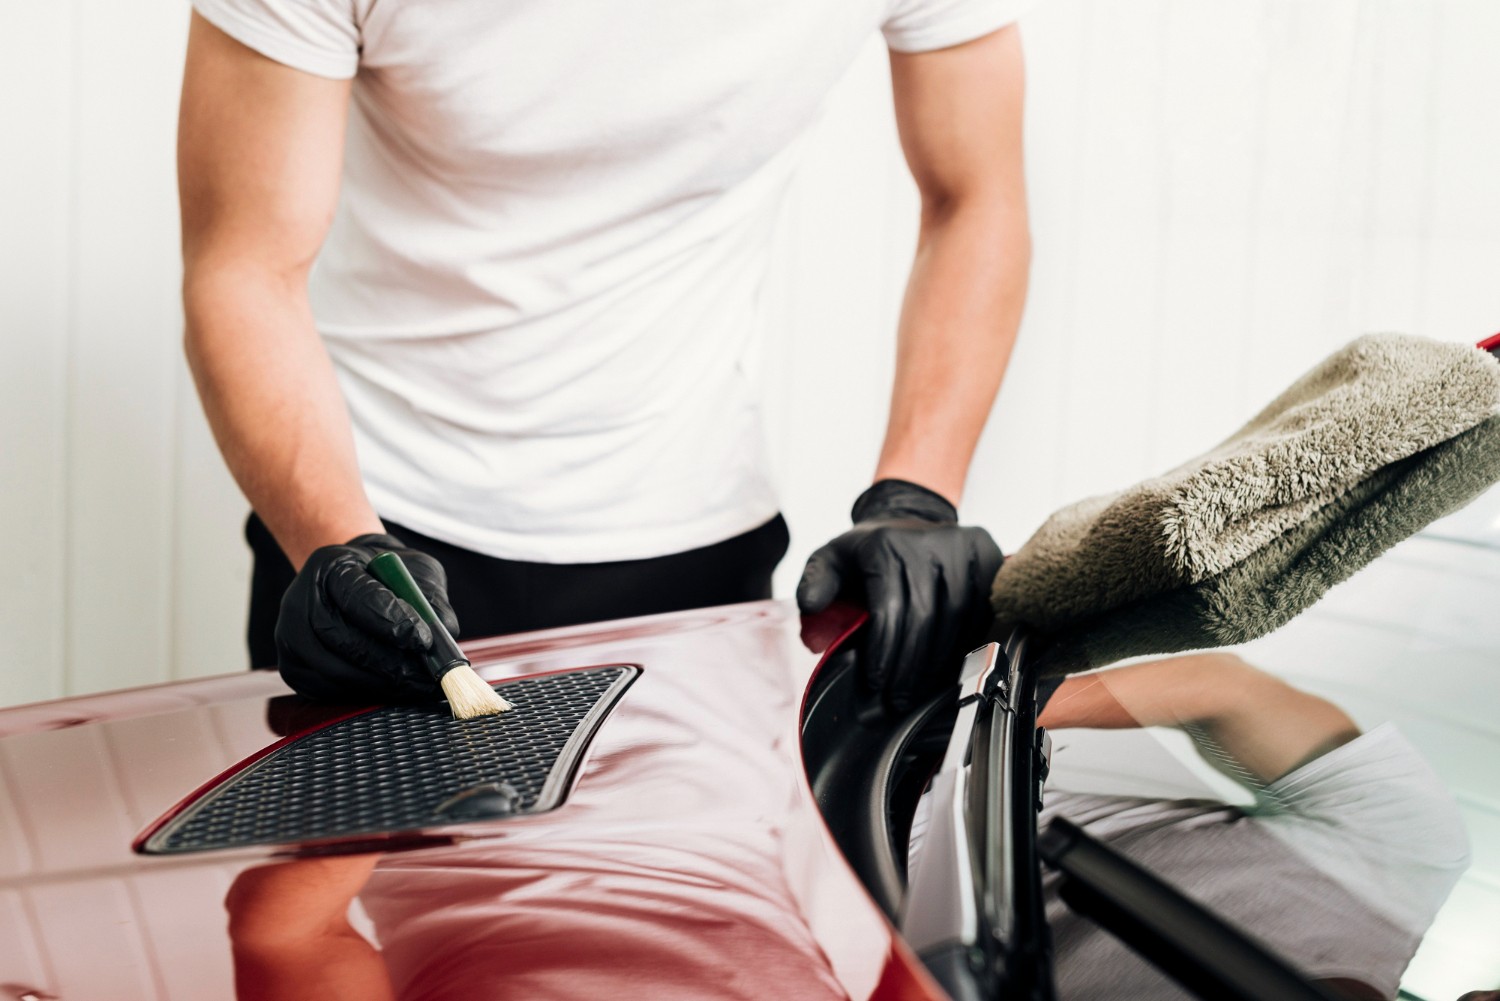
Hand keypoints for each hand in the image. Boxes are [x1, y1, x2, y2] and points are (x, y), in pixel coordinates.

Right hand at [275, 533, 460, 703]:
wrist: (355, 579)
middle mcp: (301, 599)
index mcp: (332, 565)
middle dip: (388, 663)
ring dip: (379, 684)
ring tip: (416, 687)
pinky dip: (361, 695)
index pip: (357, 595)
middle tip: (425, 676)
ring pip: (332, 670)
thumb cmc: (389, 576)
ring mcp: (290, 635)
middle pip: (340, 638)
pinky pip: (326, 691)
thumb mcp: (415, 571)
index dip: (391, 621)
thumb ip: (430, 600)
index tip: (424, 640)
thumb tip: (444, 638)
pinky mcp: (292, 666)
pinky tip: (391, 691)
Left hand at [797, 480, 1002, 713]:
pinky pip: (981, 607)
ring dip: (939, 660)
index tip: (876, 682)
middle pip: (925, 617)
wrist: (907, 519)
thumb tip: (810, 604)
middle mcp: (927, 540)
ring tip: (921, 687)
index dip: (884, 652)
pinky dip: (966, 640)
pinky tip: (948, 663)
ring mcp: (961, 545)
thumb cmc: (868, 549)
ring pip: (956, 616)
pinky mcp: (986, 552)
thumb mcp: (831, 558)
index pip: (889, 610)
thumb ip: (815, 581)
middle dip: (910, 665)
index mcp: (885, 544)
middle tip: (898, 696)